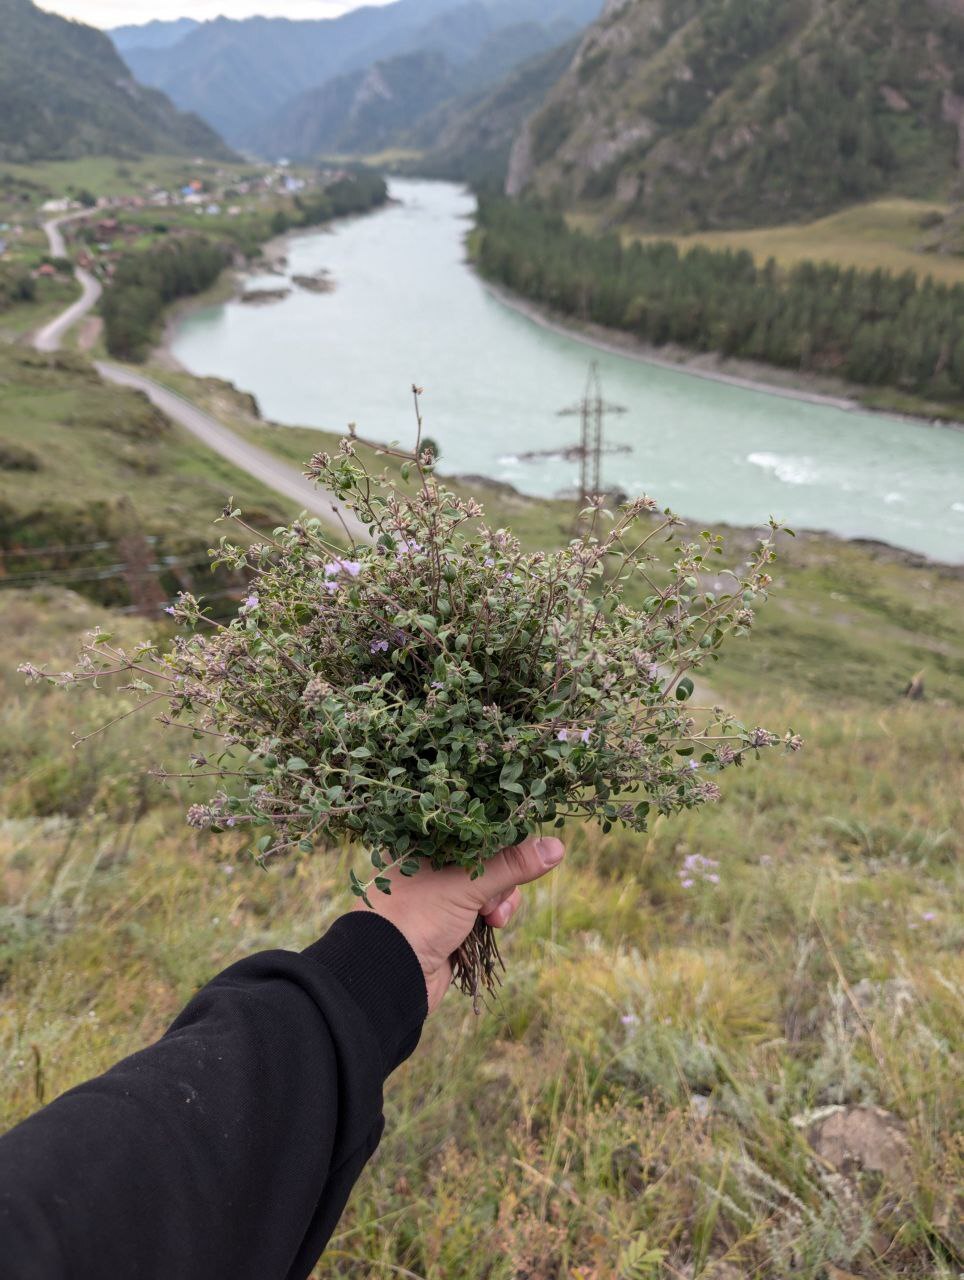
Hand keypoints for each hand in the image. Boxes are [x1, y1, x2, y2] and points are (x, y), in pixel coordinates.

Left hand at [353, 836, 564, 1011]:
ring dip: (500, 898)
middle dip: (500, 874)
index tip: (524, 837)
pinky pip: (485, 907)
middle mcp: (431, 862)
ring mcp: (441, 892)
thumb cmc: (417, 916)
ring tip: (490, 914)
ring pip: (490, 883)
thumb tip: (557, 846)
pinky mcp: (451, 919)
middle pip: (486, 854)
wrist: (388, 976)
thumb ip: (512, 864)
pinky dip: (494, 914)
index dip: (498, 832)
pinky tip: (492, 924)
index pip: (471, 823)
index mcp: (423, 841)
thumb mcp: (466, 884)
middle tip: (494, 890)